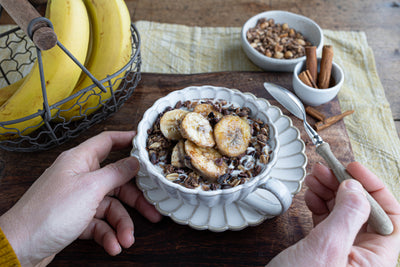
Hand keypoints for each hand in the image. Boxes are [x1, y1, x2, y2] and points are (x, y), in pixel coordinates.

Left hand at [0, 131, 161, 265]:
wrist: (21, 247)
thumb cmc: (50, 212)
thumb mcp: (90, 188)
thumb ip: (116, 173)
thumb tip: (134, 162)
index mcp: (80, 160)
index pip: (107, 142)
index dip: (127, 140)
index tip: (146, 145)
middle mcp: (80, 177)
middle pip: (116, 181)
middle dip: (135, 200)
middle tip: (152, 210)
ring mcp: (78, 198)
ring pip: (110, 207)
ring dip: (121, 224)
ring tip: (127, 240)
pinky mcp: (76, 218)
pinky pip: (99, 223)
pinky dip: (108, 234)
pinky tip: (113, 246)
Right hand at [267, 162, 399, 266]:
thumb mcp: (326, 250)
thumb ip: (346, 216)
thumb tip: (356, 188)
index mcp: (375, 262)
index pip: (391, 218)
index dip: (374, 189)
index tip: (353, 169)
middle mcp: (362, 258)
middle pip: (364, 211)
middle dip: (346, 186)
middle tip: (328, 169)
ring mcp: (342, 254)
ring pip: (344, 213)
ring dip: (330, 191)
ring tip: (315, 177)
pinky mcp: (324, 251)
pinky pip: (328, 221)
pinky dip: (319, 204)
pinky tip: (311, 195)